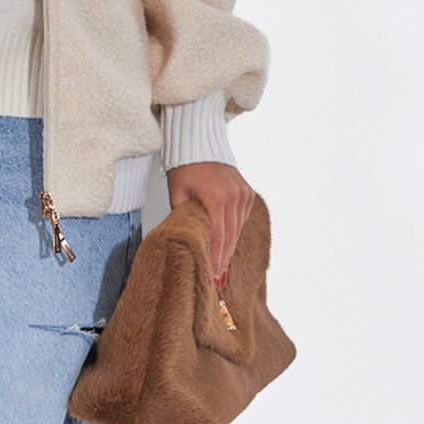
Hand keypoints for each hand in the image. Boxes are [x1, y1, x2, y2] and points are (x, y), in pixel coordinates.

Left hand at [165, 162, 254, 287]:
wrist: (199, 146)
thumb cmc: (184, 169)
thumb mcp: (177, 195)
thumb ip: (183, 218)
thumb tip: (187, 241)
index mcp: (216, 199)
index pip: (219, 237)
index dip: (217, 258)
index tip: (213, 275)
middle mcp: (234, 197)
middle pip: (231, 236)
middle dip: (224, 258)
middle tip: (218, 277)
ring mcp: (243, 194)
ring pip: (238, 229)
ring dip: (230, 247)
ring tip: (222, 266)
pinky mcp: (247, 192)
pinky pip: (242, 218)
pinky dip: (235, 231)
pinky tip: (228, 244)